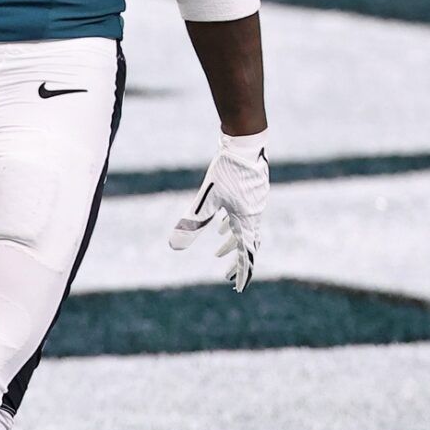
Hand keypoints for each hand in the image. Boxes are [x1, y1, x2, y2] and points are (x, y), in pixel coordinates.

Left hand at [169, 130, 268, 291]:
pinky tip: (223, 218)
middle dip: (235, 259)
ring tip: (219, 245)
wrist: (245, 142)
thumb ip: (191, 224)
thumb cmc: (227, 170)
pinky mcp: (252, 189)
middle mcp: (254, 213)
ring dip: (233, 239)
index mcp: (246, 220)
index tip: (237, 287)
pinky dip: (234, 222)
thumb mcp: (205, 200)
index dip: (241, 272)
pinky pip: (245, 213)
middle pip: (247, 243)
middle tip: (226, 274)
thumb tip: (173, 247)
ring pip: (246, 226)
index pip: (246, 254)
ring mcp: (255, 200)